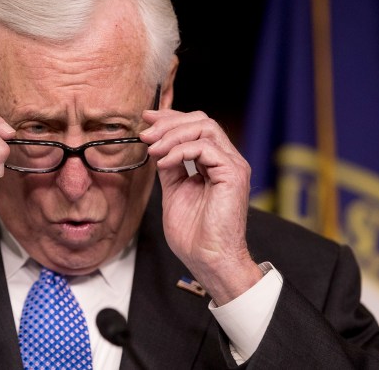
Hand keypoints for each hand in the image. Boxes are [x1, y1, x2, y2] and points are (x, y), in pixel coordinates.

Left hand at [140, 109, 260, 304]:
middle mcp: (227, 160)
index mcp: (215, 163)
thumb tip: (156, 146)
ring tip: (152, 149)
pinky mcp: (233, 174)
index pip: (196, 127)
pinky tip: (164, 163)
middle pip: (202, 120)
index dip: (170, 119)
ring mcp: (232, 165)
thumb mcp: (174, 191)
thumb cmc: (194, 235)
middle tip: (145, 134)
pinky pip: (205, 147)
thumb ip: (170, 167)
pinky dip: (180, 151)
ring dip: (172, 135)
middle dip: (169, 122)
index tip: (146, 120)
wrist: (208, 259)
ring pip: (205, 127)